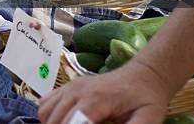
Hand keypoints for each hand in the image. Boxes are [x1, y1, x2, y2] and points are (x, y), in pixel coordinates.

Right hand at [38, 61, 170, 123]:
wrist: (142, 75)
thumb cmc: (146, 99)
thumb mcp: (148, 119)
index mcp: (96, 99)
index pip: (72, 123)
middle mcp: (77, 90)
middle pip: (56, 120)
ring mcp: (70, 87)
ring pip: (46, 113)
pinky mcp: (67, 86)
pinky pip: (46, 103)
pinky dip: (48, 117)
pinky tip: (62, 123)